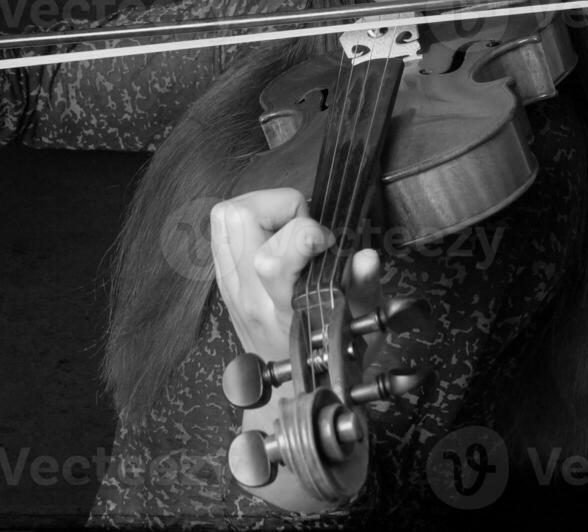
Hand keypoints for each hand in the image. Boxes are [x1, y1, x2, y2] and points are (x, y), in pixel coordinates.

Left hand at [209, 188, 382, 362]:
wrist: (287, 382)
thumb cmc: (323, 352)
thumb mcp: (358, 324)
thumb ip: (363, 288)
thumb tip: (366, 257)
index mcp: (283, 308)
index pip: (274, 259)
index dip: (307, 233)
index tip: (327, 241)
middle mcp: (249, 293)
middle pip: (240, 220)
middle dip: (280, 205)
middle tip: (303, 226)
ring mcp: (230, 283)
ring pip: (225, 216)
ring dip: (261, 207)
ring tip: (288, 226)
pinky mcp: (223, 275)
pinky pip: (221, 228)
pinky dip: (249, 218)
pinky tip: (273, 234)